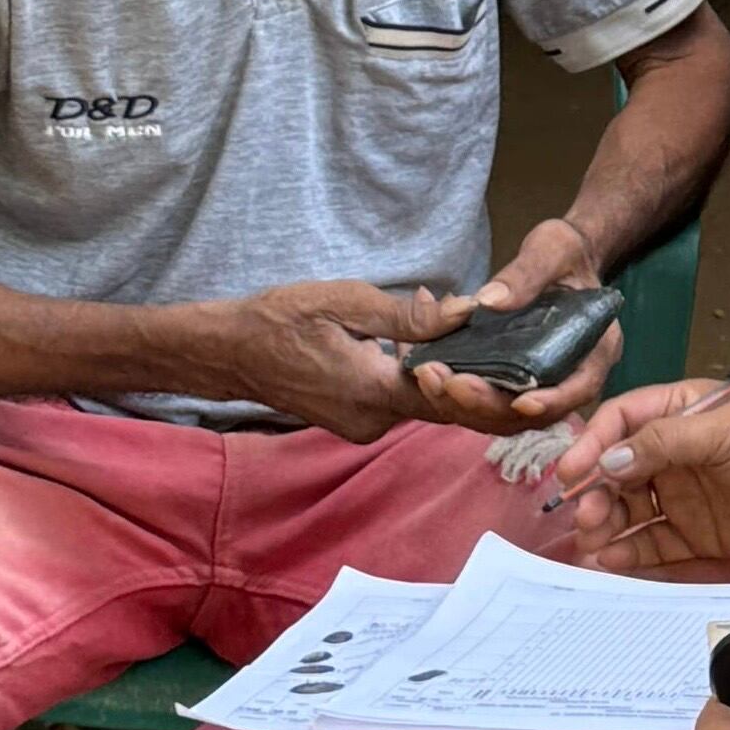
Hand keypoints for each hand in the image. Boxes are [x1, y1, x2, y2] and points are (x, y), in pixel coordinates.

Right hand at [224, 281, 461, 441]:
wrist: (231, 352)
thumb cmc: (283, 319)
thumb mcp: (346, 302)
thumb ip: (408, 317)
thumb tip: (464, 313)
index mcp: (374, 392)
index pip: (452, 399)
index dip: (483, 376)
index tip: (497, 342)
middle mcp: (373, 420)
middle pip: (442, 398)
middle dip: (461, 357)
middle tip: (461, 309)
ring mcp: (364, 426)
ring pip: (422, 396)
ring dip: (435, 358)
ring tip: (428, 305)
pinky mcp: (357, 422)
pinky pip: (399, 398)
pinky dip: (412, 368)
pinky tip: (406, 334)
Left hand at [400, 213, 625, 434]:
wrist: (562, 260)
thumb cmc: (566, 252)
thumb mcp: (552, 248)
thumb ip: (526, 274)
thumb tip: (487, 302)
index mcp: (595, 350)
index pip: (579, 388)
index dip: (552, 401)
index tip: (519, 402)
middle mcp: (572, 377)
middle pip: (534, 414)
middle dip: (488, 405)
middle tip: (445, 382)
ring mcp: (542, 385)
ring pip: (506, 417)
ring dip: (466, 406)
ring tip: (428, 377)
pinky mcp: (515, 384)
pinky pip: (490, 403)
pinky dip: (459, 397)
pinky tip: (429, 374)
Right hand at [550, 384, 729, 567]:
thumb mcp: (721, 430)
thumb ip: (663, 444)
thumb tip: (608, 463)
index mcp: (679, 413)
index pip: (621, 422)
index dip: (592, 445)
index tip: (571, 472)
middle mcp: (674, 454)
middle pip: (618, 472)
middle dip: (595, 492)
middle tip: (585, 514)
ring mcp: (684, 496)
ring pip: (630, 510)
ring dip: (607, 523)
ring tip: (593, 539)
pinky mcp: (697, 535)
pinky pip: (655, 543)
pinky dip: (630, 551)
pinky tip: (611, 558)